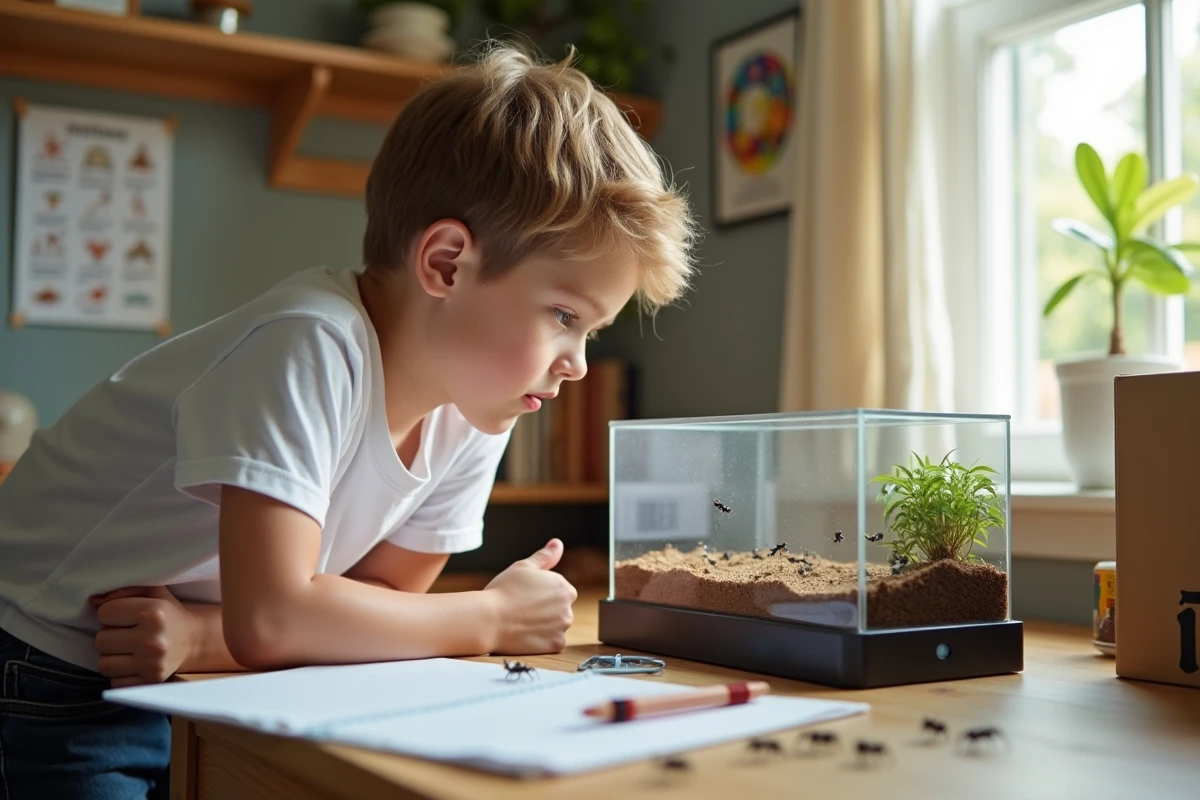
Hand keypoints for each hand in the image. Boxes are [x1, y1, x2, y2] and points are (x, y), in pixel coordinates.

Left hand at [89, 586, 196, 687]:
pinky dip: (120, 673)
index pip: (104, 613)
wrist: (193, 640)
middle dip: (110, 635)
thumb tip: (93, 601)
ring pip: (104, 664)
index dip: (112, 613)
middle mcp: (153, 639)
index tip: (126, 615)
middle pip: (101, 640)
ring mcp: (152, 663)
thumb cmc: (167, 613)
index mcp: (153, 612)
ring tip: (127, 649)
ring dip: (112, 656)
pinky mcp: (150, 681)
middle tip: (126, 633)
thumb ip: (122, 590)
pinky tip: (134, 663)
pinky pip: (114, 681)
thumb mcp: (152, 592)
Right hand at [482, 538, 576, 654]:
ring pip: (555, 627)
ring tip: (522, 621)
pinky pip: (551, 643)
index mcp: (564, 587)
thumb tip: (557, 543)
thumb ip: (545, 556)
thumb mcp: (524, 567)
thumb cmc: (503, 590)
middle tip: (522, 609)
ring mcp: (562, 628)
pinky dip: (541, 640)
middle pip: (559, 610)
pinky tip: (525, 634)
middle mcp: (568, 607)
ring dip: (544, 626)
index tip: (525, 596)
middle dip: (545, 610)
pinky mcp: (555, 645)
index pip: (558, 591)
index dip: (540, 594)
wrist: (488, 619)